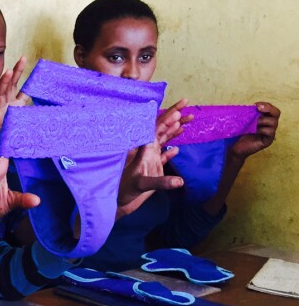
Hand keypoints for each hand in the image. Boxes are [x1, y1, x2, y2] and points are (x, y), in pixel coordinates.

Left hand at [116, 99, 190, 216]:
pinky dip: (170, 151)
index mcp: (143, 148)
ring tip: (187, 118)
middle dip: (174, 115)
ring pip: (164, 140)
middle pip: (162, 128)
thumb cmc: (125, 191)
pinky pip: (162, 156)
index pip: (156, 127)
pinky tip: (176, 149)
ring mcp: (150, 159)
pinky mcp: (152, 169)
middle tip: (186, 102)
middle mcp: (147, 150)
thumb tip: (180, 181)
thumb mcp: (142, 184)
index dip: (168, 116)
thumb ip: (161, 182)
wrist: (119, 203)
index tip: (179, 107)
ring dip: (174, 130)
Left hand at [230, 101, 279, 159]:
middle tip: (258, 108)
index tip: (255, 105)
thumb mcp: (243, 121)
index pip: (271, 108)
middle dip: (268, 109)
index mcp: (264, 118)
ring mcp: (270, 133)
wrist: (234, 148)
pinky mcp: (268, 141)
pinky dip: (262, 129)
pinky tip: (254, 131)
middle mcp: (269, 124)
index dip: (266, 105)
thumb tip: (249, 106)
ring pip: (274, 122)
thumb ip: (248, 114)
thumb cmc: (238, 134)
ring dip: (262, 120)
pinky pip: (270, 132)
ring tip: (253, 123)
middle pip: (277, 113)